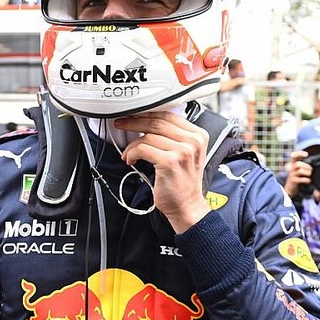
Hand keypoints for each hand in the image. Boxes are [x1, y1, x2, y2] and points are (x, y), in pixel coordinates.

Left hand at [115, 112, 211, 233]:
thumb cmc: (182, 182)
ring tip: (128, 154)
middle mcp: (193, 141)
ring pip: (148, 136)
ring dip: (132, 144)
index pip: (169, 115)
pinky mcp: (170, 162)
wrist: (187, 206)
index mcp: (198, 135)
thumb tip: (146, 122)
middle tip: (121, 124)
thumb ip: (173, 137)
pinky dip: (132, 153)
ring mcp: (183, 151)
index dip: (147, 113)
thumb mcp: (186, 153)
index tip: (132, 115)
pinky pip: (143, 149)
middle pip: (157, 122)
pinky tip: (130, 160)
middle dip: (134, 122)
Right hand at [283, 150, 310, 197]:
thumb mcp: (299, 171)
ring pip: (299, 171)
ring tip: (310, 175)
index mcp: (294, 164)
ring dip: (307, 172)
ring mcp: (292, 175)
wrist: (290, 189)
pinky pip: (299, 179)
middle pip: (297, 164)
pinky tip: (308, 181)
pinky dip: (306, 180)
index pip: (294, 156)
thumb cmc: (297, 178)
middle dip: (306, 166)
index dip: (299, 153)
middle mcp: (292, 169)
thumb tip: (316, 164)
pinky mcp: (293, 181)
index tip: (306, 154)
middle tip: (311, 169)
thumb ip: (305, 167)